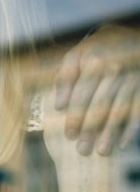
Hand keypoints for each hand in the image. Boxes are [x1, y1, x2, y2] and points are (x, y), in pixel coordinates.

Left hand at [54, 24, 139, 155]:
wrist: (124, 38)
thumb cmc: (92, 52)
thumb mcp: (74, 56)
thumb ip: (64, 78)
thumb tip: (58, 106)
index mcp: (95, 62)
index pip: (82, 95)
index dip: (74, 116)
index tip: (68, 136)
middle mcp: (115, 70)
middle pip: (100, 105)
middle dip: (91, 129)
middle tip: (82, 151)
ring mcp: (132, 78)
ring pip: (120, 110)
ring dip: (110, 133)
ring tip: (101, 152)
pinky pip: (137, 111)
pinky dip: (131, 129)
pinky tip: (123, 145)